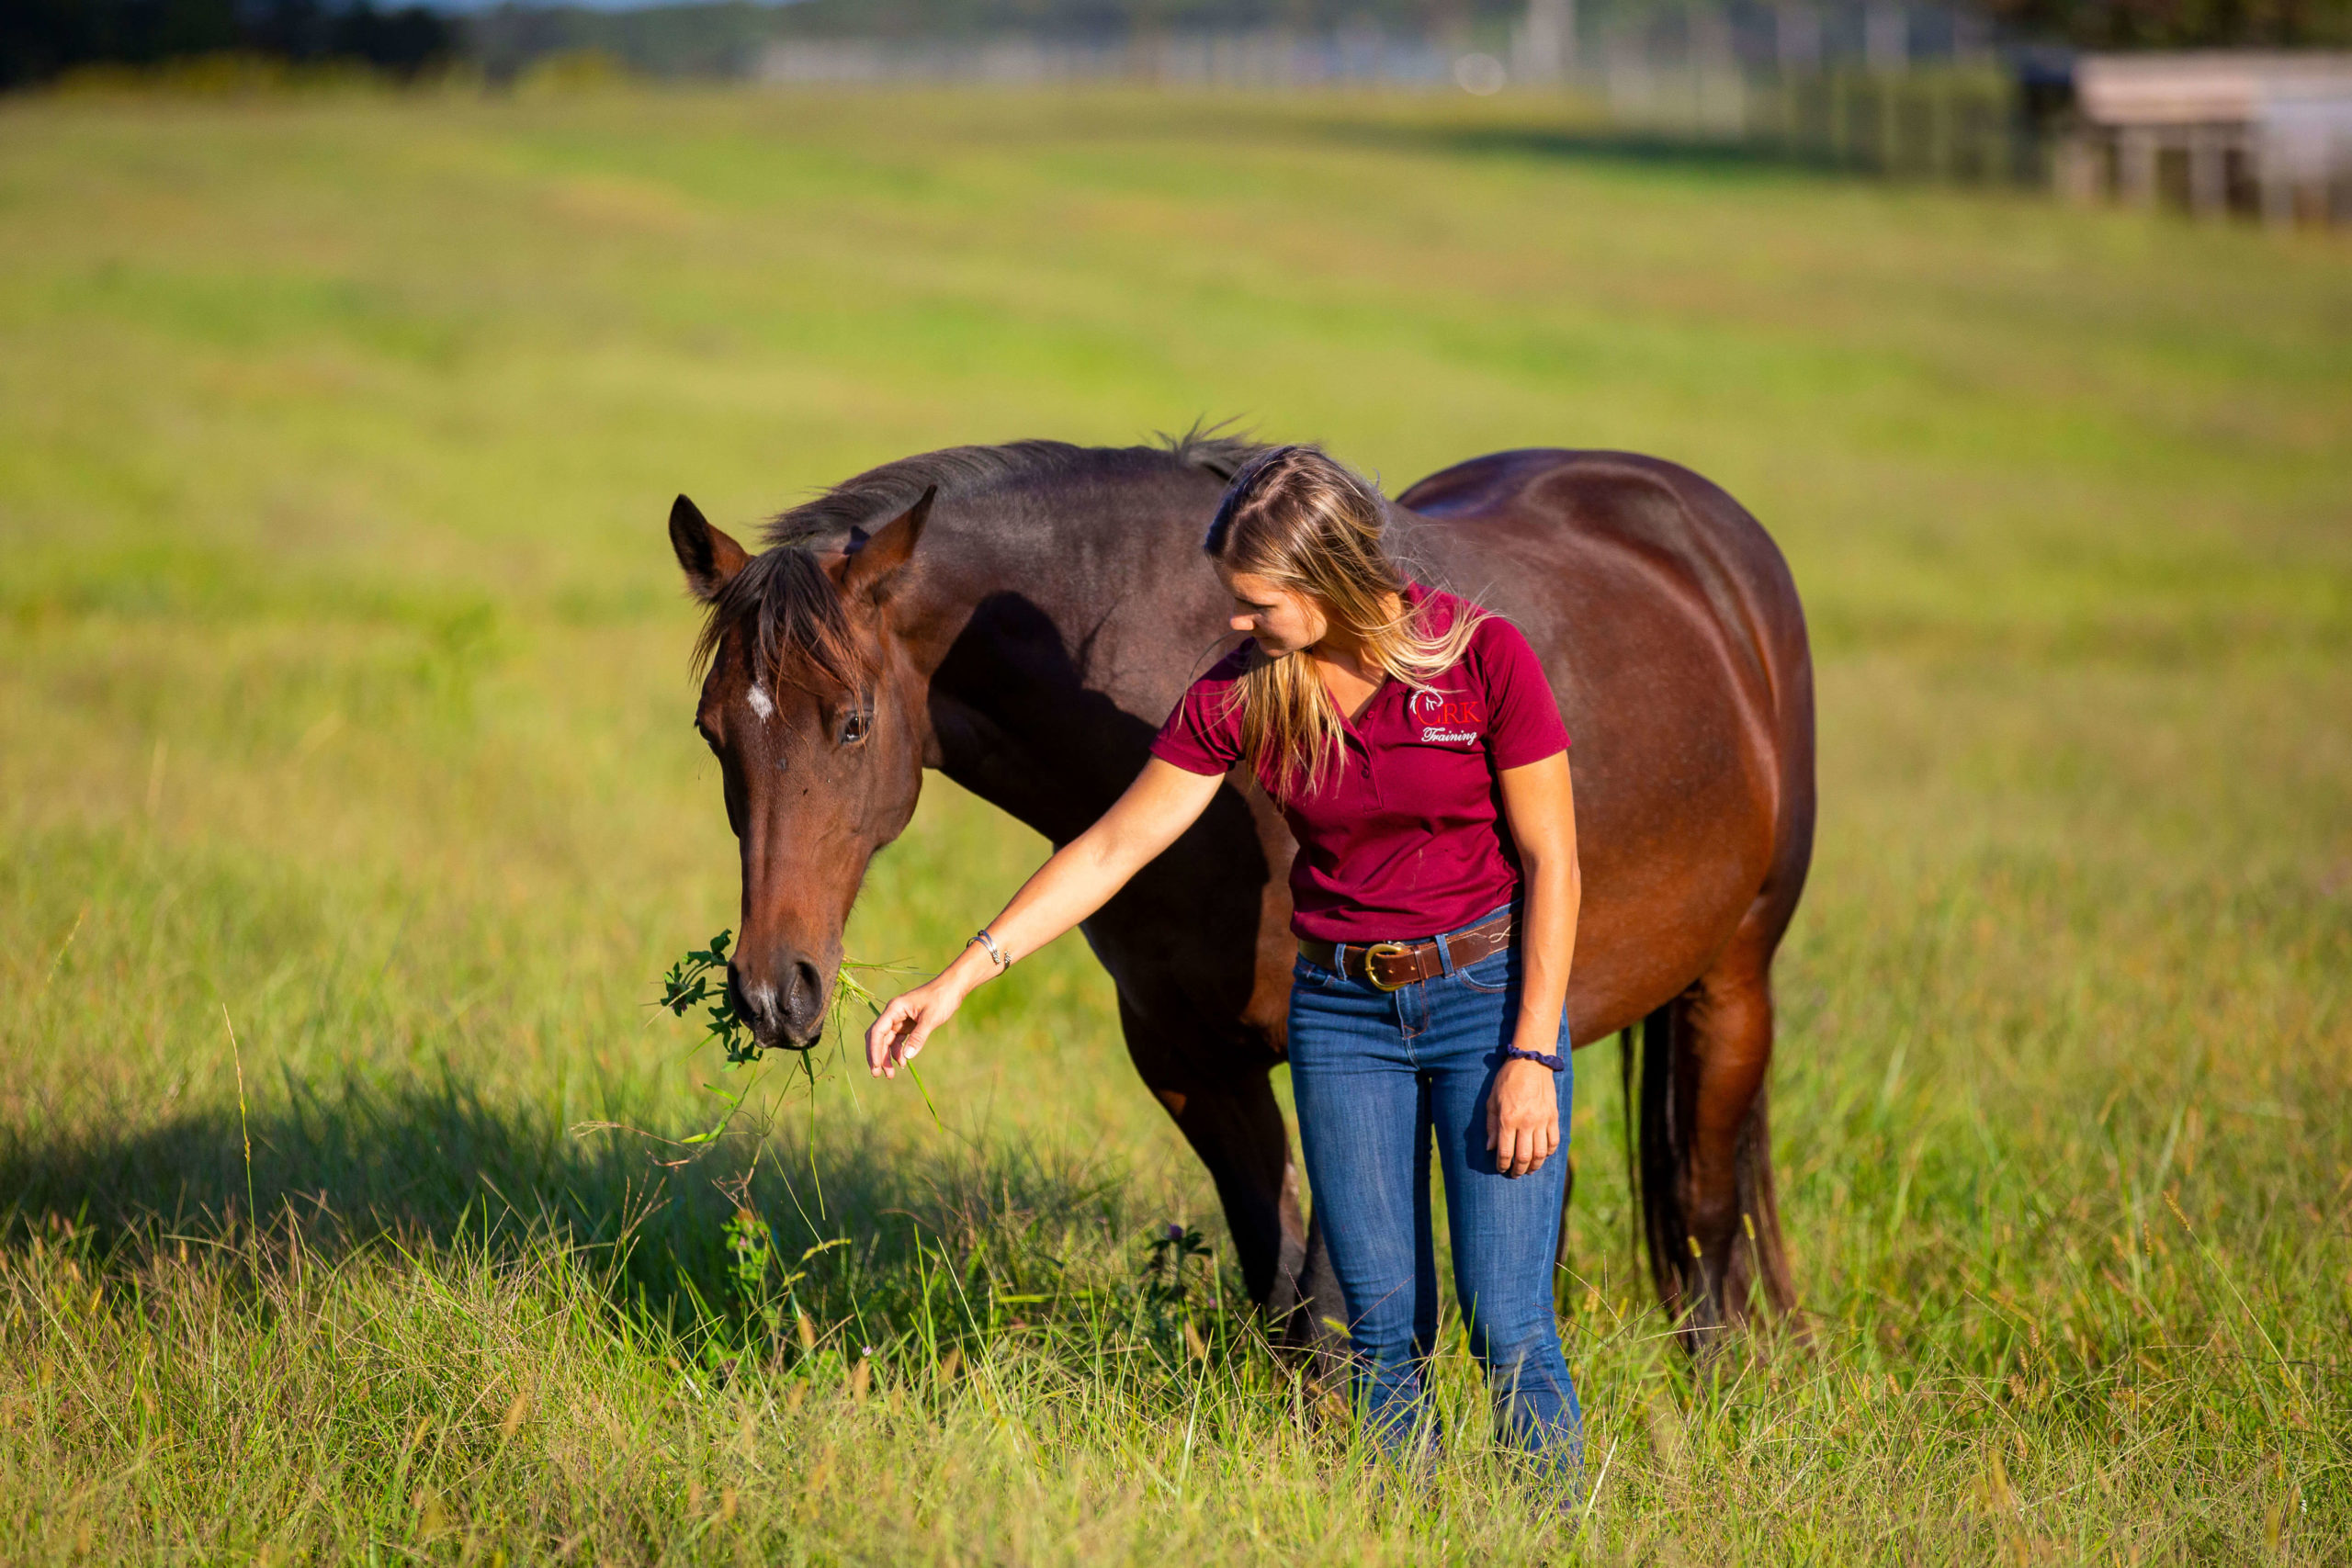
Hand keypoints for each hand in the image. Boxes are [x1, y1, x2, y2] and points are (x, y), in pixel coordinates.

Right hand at [865, 973, 967, 1078]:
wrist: (953, 987)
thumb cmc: (941, 998)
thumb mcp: (931, 1018)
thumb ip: (918, 1037)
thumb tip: (906, 1057)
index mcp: (894, 1009)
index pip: (877, 1031)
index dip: (874, 1050)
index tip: (875, 1065)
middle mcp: (894, 1014)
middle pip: (878, 1038)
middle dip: (877, 1056)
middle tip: (877, 1074)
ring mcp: (900, 1019)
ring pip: (887, 1041)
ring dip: (887, 1057)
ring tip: (891, 1075)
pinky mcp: (908, 1024)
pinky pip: (898, 1040)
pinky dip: (898, 1051)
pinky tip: (903, 1062)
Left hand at [1486, 1057, 1559, 1177]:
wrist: (1531, 1062)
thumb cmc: (1507, 1080)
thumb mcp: (1492, 1101)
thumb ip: (1491, 1126)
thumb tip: (1491, 1148)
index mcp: (1508, 1119)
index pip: (1505, 1152)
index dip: (1502, 1165)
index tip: (1500, 1168)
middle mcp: (1526, 1122)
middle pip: (1524, 1157)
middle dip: (1518, 1170)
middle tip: (1514, 1174)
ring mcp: (1542, 1120)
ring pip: (1541, 1154)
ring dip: (1534, 1166)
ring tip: (1528, 1169)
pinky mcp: (1554, 1117)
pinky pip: (1554, 1142)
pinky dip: (1548, 1153)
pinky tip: (1542, 1155)